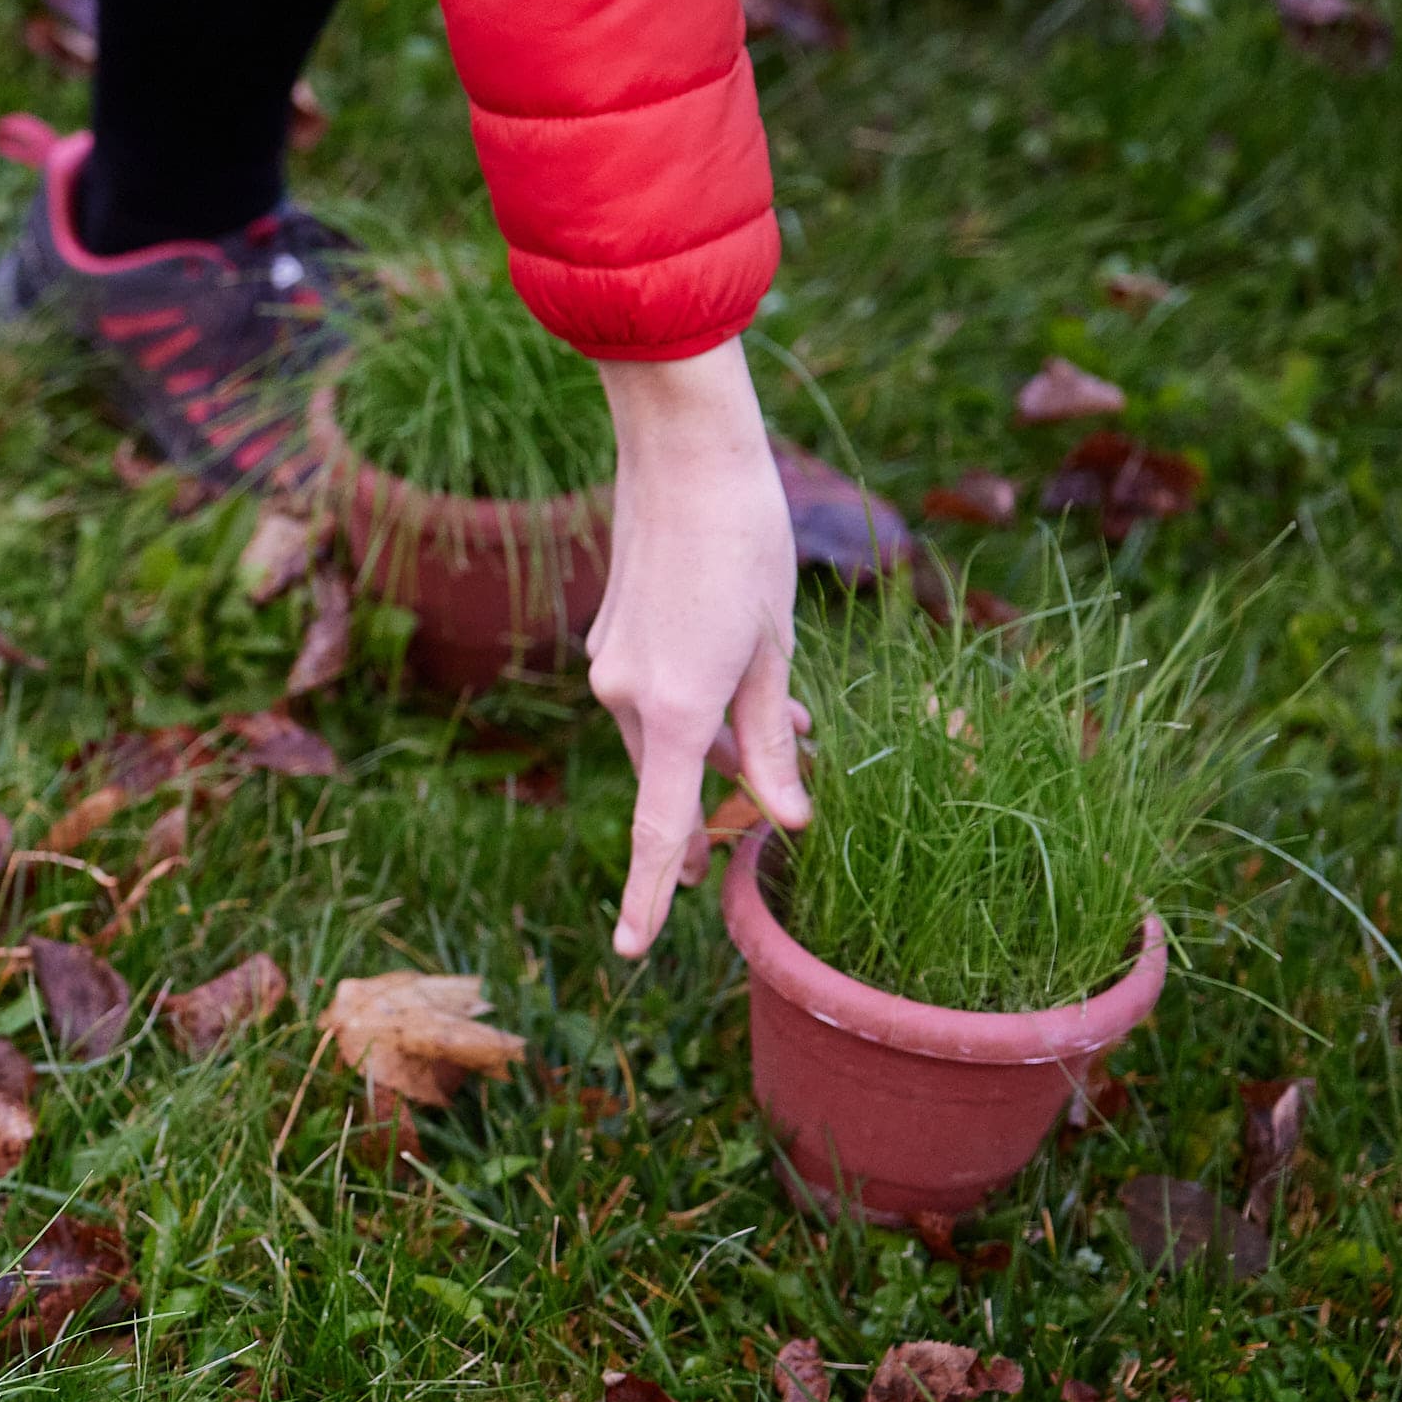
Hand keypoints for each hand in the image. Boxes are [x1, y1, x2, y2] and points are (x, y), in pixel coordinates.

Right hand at [585, 338, 810, 959]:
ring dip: (716, 746)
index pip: (657, 825)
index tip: (632, 948)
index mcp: (672, 709)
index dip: (648, 892)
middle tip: (767, 813)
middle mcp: (624, 697)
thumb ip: (772, 742)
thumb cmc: (745, 544)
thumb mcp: (777, 650)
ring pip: (664, 738)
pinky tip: (744, 671)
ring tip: (792, 720)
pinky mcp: (609, 639)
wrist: (683, 454)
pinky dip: (693, 706)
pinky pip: (649, 698)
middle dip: (717, 803)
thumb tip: (784, 817)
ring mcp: (609, 668)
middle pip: (670, 782)